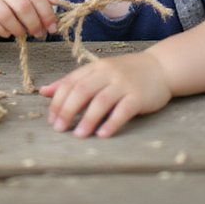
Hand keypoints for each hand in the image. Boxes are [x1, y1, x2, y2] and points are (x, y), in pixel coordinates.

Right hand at [0, 0, 59, 39]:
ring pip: (7, 15)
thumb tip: (56, 2)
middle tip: (40, 34)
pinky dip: (2, 30)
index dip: (48, 10)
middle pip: (24, 5)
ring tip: (23, 34)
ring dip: (19, 29)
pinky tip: (7, 33)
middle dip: (36, 23)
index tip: (53, 25)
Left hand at [40, 50, 171, 137]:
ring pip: (101, 100)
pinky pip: (124, 110)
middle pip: (83, 90)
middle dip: (68, 110)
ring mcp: (124, 84)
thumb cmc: (125, 73)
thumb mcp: (98, 73)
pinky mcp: (139, 96)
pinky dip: (112, 122)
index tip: (51, 119)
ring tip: (79, 135)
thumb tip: (44, 91)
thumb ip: (73, 82)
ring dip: (88, 119)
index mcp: (95, 68)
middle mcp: (107, 74)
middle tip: (59, 129)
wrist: (160, 68)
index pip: (71, 82)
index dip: (59, 100)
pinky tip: (103, 135)